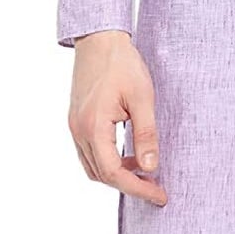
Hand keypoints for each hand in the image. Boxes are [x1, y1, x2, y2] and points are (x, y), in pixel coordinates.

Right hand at [68, 30, 168, 205]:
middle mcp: (78, 131)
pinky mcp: (77, 120)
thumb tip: (150, 167)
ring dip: (117, 174)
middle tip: (156, 188)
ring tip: (144, 171)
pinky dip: (108, 160)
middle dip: (129, 185)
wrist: (99, 38)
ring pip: (93, 167)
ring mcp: (74, 126)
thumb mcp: (142, 97)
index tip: (160, 194)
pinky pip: (90, 152)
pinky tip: (129, 153)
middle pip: (101, 175)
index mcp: (93, 127)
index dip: (138, 188)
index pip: (113, 173)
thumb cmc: (122, 63)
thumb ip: (146, 134)